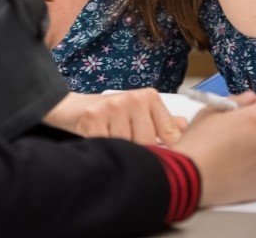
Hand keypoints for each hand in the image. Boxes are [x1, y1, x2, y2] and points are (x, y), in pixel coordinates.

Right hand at [43, 89, 187, 146]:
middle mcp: (133, 98)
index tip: (160, 158)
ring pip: (128, 147)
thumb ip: (161, 122)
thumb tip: (185, 127)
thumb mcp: (137, 113)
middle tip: (123, 143)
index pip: (169, 135)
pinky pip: (107, 146)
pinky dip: (103, 150)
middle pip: (148, 144)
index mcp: (148, 97)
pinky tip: (98, 142)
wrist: (70, 108)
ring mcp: (113, 106)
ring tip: (109, 140)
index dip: (164, 151)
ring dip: (118, 150)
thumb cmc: (107, 114)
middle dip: (136, 151)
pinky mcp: (93, 117)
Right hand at [173, 92, 255, 206]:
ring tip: (223, 159)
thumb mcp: (209, 112)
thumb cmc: (197, 141)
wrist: (190, 178)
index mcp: (254, 119)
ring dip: (247, 151)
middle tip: (226, 138)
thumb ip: (235, 102)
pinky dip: (246, 171)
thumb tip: (251, 99)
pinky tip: (227, 173)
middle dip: (249, 130)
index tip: (248, 109)